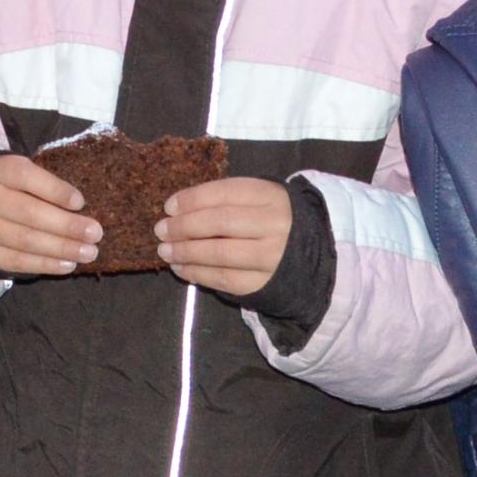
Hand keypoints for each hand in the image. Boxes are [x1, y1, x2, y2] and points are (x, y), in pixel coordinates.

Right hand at [0, 153, 101, 276]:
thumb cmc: (5, 185)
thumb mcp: (17, 173)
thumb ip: (43, 185)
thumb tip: (82, 209)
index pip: (26, 177)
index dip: (54, 190)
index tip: (80, 202)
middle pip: (29, 213)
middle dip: (66, 225)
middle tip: (95, 233)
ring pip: (24, 240)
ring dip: (61, 248)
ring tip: (88, 252)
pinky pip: (15, 261)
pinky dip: (44, 265)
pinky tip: (67, 265)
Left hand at [157, 176, 295, 295]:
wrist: (316, 255)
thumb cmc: (275, 220)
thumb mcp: (260, 199)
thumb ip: (226, 199)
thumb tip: (177, 209)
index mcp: (271, 196)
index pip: (225, 193)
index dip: (192, 199)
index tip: (168, 206)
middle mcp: (274, 225)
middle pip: (220, 223)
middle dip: (183, 227)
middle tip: (161, 230)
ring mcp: (272, 257)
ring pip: (220, 254)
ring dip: (186, 253)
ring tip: (165, 251)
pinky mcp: (266, 283)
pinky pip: (225, 280)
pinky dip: (198, 274)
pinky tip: (181, 269)